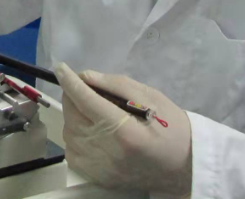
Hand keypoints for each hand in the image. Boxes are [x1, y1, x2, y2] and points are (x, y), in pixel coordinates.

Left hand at [55, 64, 192, 196]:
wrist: (183, 167)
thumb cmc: (171, 128)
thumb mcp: (153, 98)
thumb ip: (117, 85)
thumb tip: (85, 77)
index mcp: (124, 131)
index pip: (87, 100)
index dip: (71, 81)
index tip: (61, 68)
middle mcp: (108, 151)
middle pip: (73, 114)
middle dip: (75, 96)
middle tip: (91, 91)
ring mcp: (100, 167)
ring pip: (69, 131)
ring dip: (76, 116)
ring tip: (96, 113)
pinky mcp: (96, 176)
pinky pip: (72, 150)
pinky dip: (77, 136)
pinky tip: (94, 131)